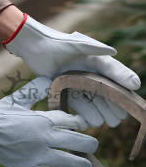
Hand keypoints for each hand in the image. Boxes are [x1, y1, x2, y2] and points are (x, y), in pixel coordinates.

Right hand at [0, 77, 97, 166]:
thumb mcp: (20, 97)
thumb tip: (49, 80)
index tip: (82, 125)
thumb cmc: (2, 111)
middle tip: (92, 145)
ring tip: (86, 164)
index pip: (73, 121)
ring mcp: (38, 155)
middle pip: (79, 142)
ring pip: (71, 162)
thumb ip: (36, 89)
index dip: (81, 123)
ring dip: (82, 164)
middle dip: (90, 143)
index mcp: (44, 119)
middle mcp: (45, 137)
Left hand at [3, 14, 140, 127]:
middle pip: (104, 91)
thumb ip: (95, 48)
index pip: (114, 76)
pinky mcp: (66, 88)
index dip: (123, 89)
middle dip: (112, 105)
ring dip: (100, 111)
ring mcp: (77, 81)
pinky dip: (84, 111)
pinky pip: (78, 102)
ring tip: (107, 123)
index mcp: (95, 61)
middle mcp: (88, 72)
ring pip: (92, 99)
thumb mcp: (77, 45)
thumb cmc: (56, 43)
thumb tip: (114, 52)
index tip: (130, 102)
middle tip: (117, 119)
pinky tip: (91, 121)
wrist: (35, 48)